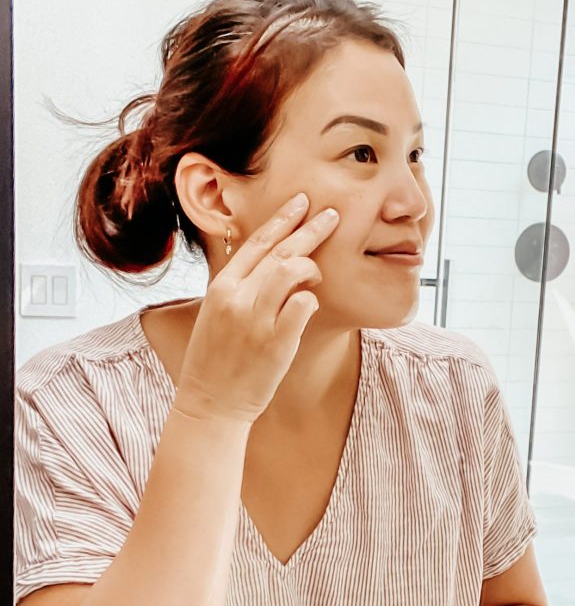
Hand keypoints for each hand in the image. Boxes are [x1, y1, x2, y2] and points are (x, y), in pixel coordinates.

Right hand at [175, 192, 339, 424]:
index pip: (256, 242)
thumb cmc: (217, 361)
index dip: (282, 219)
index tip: (301, 202)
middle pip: (279, 250)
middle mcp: (236, 298)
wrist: (210, 403)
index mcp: (221, 287)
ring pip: (291, 271)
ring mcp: (255, 319)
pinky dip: (310, 300)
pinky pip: (303, 304)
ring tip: (317, 275)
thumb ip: (241, 288)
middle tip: (333, 215)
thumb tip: (271, 264)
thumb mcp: (218, 314)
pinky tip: (309, 306)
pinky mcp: (275, 342)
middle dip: (309, 229)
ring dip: (311, 267)